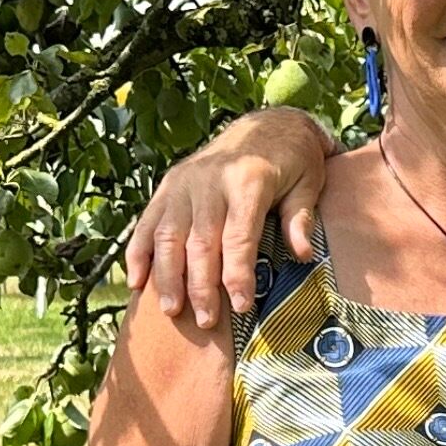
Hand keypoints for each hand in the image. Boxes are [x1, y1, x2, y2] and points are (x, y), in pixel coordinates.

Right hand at [121, 112, 335, 329]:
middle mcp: (210, 180)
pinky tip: (136, 282)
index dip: (238, 274)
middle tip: (206, 322)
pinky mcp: (169, 184)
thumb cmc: (293, 160)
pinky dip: (138, 252)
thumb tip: (303, 255)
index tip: (242, 305)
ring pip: (168, 235)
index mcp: (247, 180)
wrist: (267, 123)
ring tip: (171, 310)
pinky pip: (147, 222)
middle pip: (199, 241)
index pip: (238, 236)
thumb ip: (300, 219)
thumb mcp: (308, 184)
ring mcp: (184, 182)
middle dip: (201, 285)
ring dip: (167, 275)